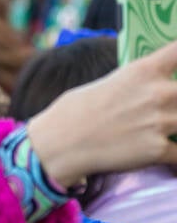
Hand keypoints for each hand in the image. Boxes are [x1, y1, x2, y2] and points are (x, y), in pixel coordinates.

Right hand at [27, 39, 176, 186]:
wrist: (59, 145)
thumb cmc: (73, 112)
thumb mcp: (107, 85)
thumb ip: (136, 85)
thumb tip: (152, 90)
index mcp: (143, 71)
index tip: (176, 66)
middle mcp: (158, 93)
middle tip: (168, 109)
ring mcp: (161, 122)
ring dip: (176, 129)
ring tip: (160, 132)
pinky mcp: (158, 150)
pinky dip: (174, 156)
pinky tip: (163, 154)